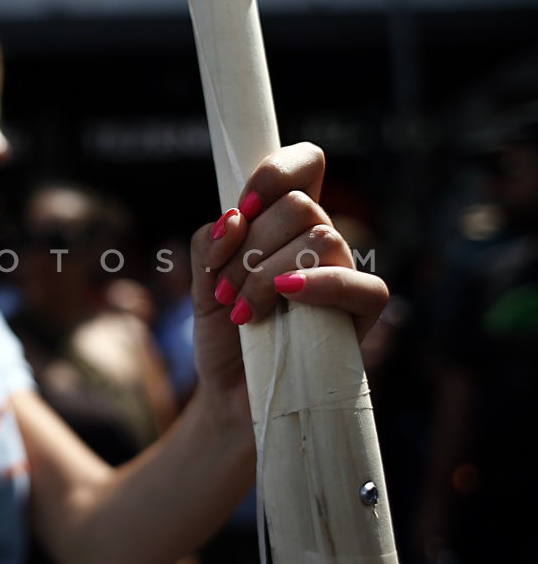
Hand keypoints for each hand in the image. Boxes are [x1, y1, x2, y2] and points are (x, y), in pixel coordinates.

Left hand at [188, 143, 388, 398]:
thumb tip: (233, 218)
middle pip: (301, 204)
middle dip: (251, 245)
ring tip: (240, 312)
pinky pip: (361, 285)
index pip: (305, 166)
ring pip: (320, 237)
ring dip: (265, 273)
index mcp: (286, 226)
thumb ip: (209, 244)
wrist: (230, 397)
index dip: (275, 173)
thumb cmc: (224, 337)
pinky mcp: (360, 317)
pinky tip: (285, 296)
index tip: (239, 211)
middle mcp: (320, 244)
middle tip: (226, 290)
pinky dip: (318, 284)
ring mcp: (343, 278)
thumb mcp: (202, 284)